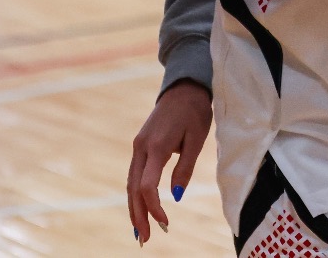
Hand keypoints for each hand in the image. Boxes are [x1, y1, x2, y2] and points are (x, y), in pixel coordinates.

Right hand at [126, 80, 211, 242]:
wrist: (183, 89)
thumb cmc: (195, 112)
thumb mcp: (197, 139)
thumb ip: (185, 167)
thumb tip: (177, 195)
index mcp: (156, 146)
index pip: (147, 185)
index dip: (154, 206)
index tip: (165, 222)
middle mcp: (141, 148)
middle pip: (133, 189)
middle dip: (138, 215)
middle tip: (145, 239)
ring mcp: (138, 147)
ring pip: (130, 183)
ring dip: (134, 208)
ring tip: (140, 231)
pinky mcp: (140, 146)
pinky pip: (134, 175)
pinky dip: (135, 194)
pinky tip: (139, 208)